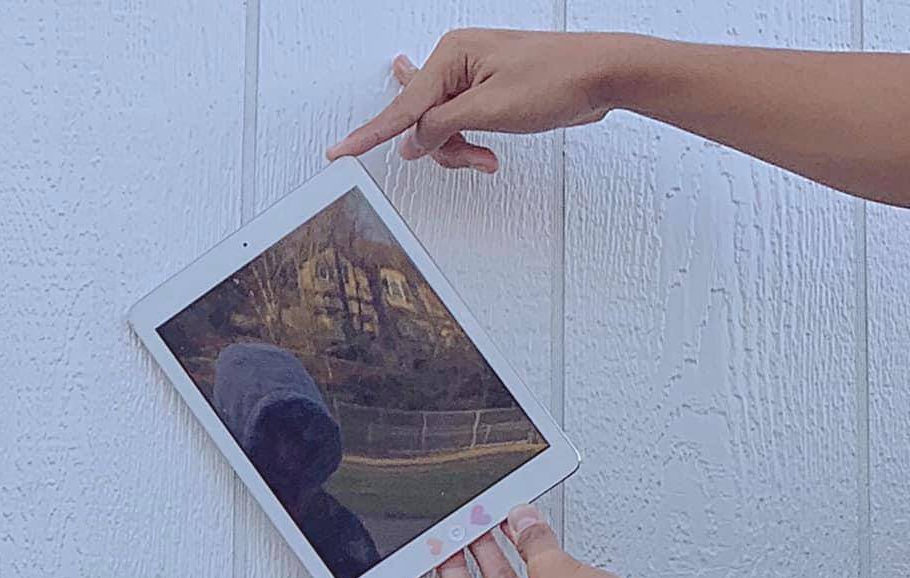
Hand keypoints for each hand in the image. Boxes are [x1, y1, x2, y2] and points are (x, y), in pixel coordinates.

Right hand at [328, 30, 633, 168]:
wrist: (602, 74)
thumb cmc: (556, 79)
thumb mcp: (488, 110)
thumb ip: (441, 128)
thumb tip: (411, 144)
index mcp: (452, 55)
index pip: (402, 107)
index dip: (369, 136)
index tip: (339, 153)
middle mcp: (457, 62)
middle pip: (421, 124)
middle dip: (444, 150)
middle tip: (474, 159)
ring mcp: (470, 78)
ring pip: (440, 132)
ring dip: (461, 152)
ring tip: (488, 156)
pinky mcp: (485, 94)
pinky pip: (457, 126)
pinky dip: (465, 144)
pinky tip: (460, 144)